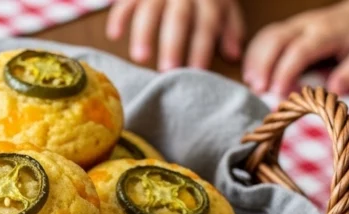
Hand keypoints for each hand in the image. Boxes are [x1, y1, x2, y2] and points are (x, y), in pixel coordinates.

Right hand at [106, 0, 245, 70]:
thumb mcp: (224, 4)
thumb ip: (230, 28)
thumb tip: (234, 56)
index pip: (206, 23)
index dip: (202, 47)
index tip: (196, 71)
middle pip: (178, 17)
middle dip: (173, 43)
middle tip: (168, 70)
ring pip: (150, 8)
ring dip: (144, 33)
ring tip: (139, 58)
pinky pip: (126, 1)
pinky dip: (119, 16)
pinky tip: (114, 35)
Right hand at [243, 0, 348, 94]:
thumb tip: (334, 89)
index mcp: (325, 32)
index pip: (299, 50)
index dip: (285, 72)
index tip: (278, 94)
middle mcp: (305, 25)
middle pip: (276, 39)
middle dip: (263, 65)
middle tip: (258, 90)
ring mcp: (294, 24)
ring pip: (267, 36)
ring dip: (255, 60)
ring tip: (251, 84)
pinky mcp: (288, 28)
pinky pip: (265, 36)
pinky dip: (254, 54)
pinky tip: (251, 73)